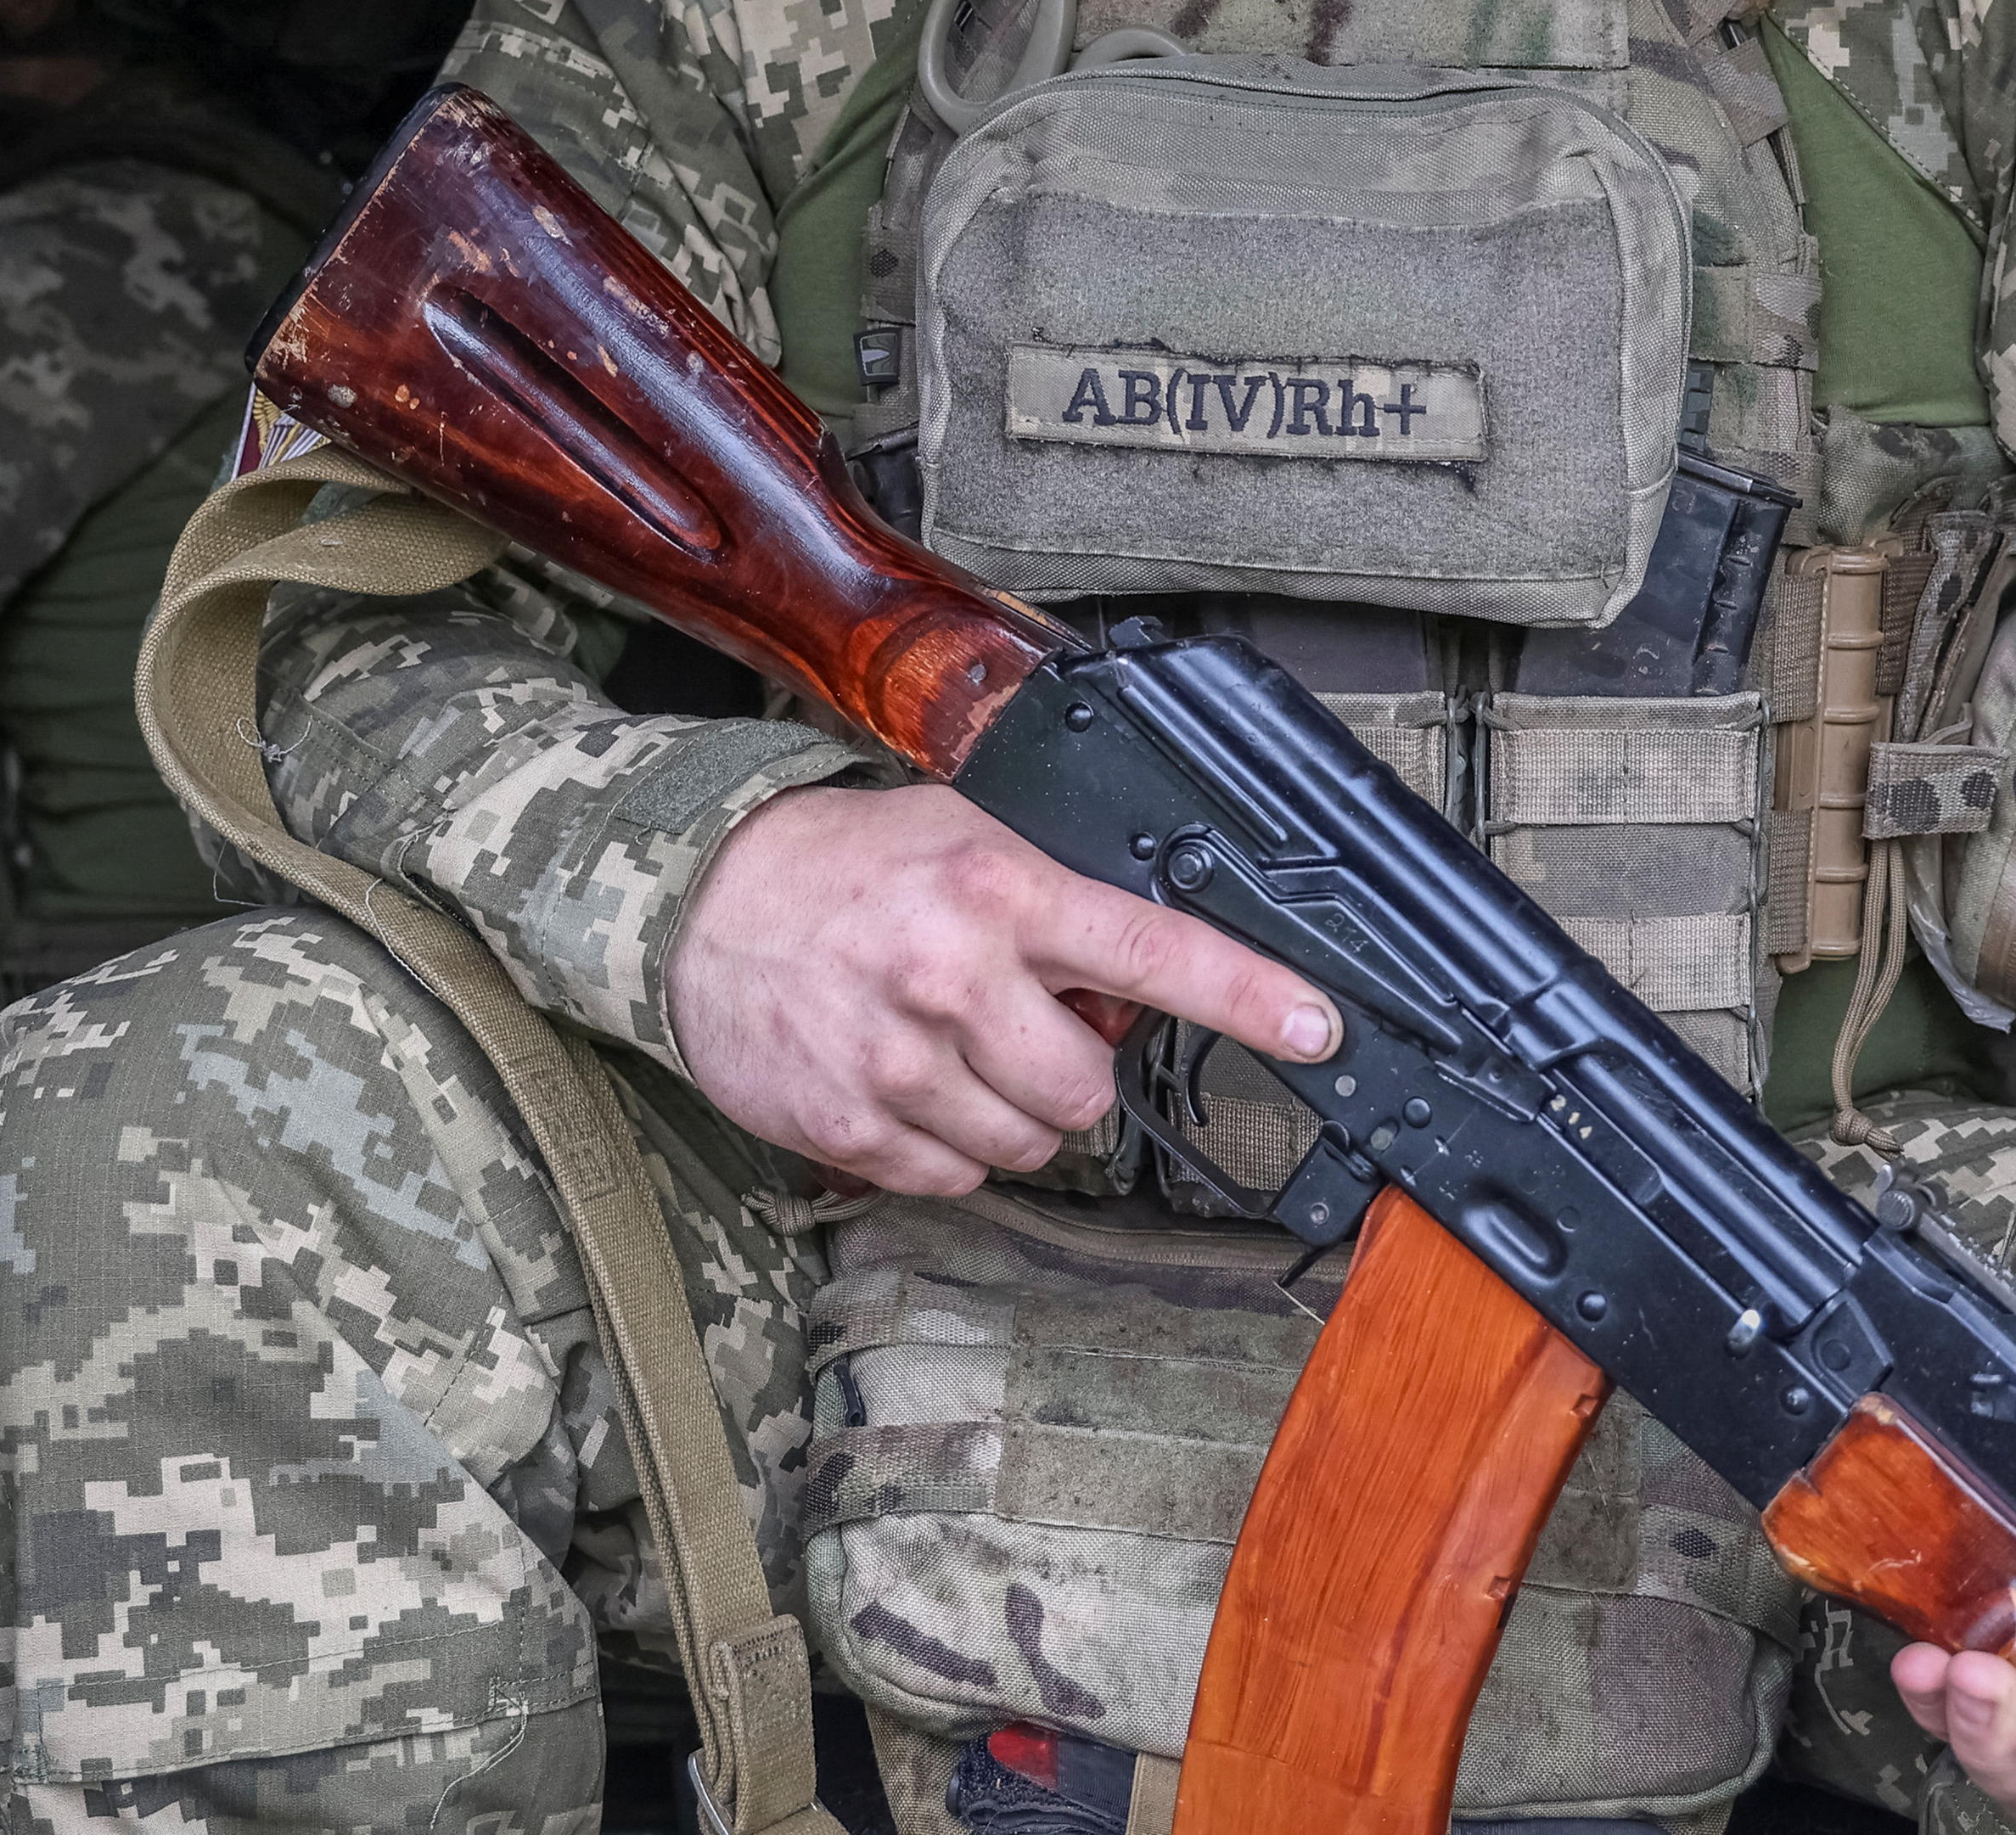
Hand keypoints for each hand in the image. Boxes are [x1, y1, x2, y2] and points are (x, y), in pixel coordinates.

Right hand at [669, 780, 1337, 1193]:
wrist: (699, 903)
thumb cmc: (849, 867)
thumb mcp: (968, 838)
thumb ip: (1058, 904)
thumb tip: (1137, 988)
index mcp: (999, 891)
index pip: (1154, 950)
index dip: (1248, 994)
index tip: (1316, 1025)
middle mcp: (953, 976)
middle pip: (1090, 1090)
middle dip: (1075, 1070)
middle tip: (1023, 1024)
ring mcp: (898, 1061)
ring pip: (1030, 1144)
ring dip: (1013, 1111)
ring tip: (955, 1046)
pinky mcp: (851, 1126)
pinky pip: (955, 1177)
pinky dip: (949, 1144)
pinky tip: (909, 1081)